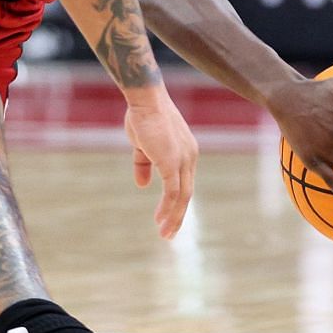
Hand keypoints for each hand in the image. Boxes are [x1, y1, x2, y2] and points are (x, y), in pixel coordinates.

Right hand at [122, 89, 196, 237]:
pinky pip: (173, 192)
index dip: (177, 200)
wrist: (145, 99)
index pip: (185, 182)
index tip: (167, 215)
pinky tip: (160, 220)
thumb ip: (144, 165)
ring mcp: (183, 160)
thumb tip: (143, 185)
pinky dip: (168, 208)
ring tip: (165, 233)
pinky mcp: (172, 162)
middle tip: (169, 232)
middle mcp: (189, 157)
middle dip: (178, 215)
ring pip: (182, 197)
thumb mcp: (142, 145)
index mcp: (186, 151)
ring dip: (174, 217)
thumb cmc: (143, 116)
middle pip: (187, 193)